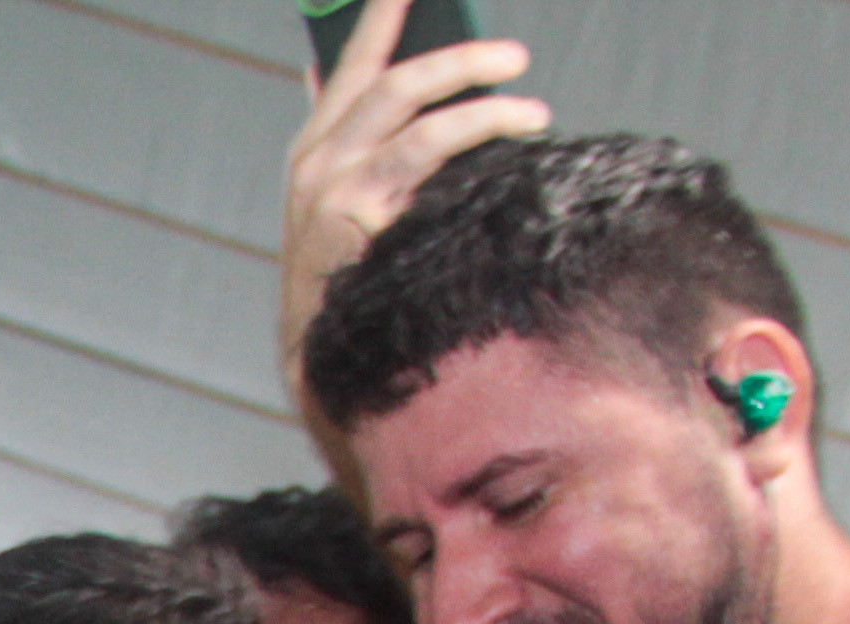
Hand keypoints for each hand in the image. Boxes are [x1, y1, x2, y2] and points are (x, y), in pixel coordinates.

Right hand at [280, 0, 545, 406]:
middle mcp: (317, 160)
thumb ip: (377, 151)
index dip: (381, 15)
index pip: (352, 64)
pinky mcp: (356, 213)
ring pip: (415, 112)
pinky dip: (479, 136)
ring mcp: (332, 187)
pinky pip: (430, 154)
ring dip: (484, 101)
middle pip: (392, 80)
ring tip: (534, 113)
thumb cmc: (356, 284)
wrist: (327, 362)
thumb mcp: (353, 209)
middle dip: (459, 57)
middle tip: (515, 58)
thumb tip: (427, 93)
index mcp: (315, 149)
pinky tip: (517, 141)